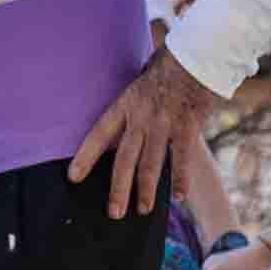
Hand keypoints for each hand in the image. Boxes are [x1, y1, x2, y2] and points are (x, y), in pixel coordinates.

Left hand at [63, 54, 225, 219]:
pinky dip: (180, 179)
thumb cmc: (168, 66)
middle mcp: (140, 118)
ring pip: (150, 164)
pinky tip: (178, 196)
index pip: (99, 134)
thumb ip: (131, 103)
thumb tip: (123, 118)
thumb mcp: (139, 79)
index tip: (73, 177)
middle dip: (118, 189)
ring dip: (146, 191)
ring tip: (142, 210)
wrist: (196, 56)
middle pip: (124, 159)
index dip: (85, 157)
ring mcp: (163, 124)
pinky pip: (181, 159)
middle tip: (114, 213)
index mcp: (125, 105)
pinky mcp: (186, 128)